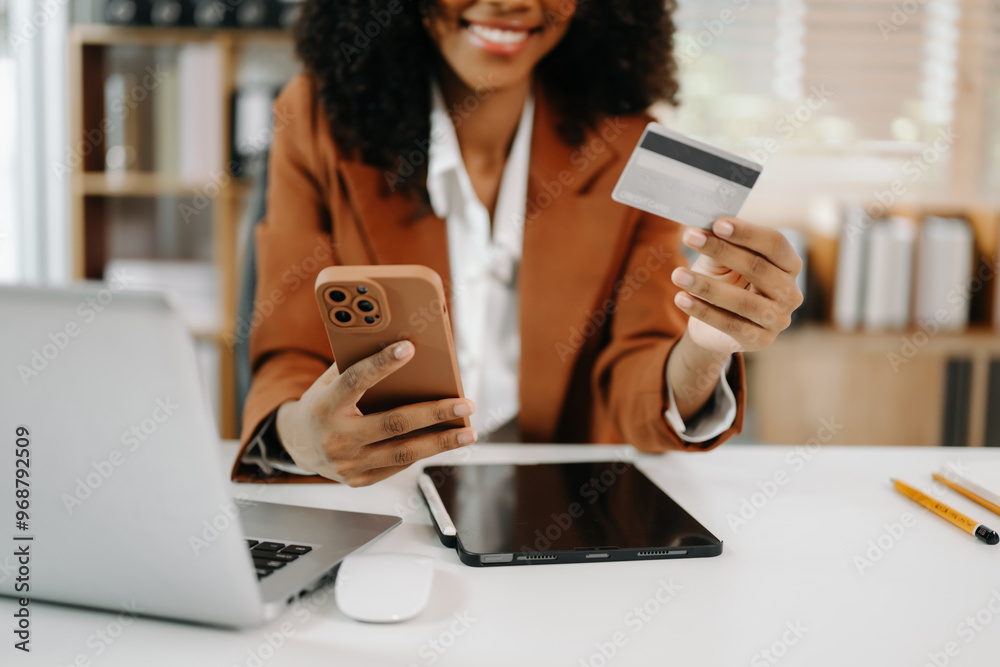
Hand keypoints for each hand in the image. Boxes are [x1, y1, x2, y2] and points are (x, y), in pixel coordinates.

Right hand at [275, 340, 477, 486]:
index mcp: (325, 406)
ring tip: (468, 432)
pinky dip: (423, 453)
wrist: (297, 446)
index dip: (381, 364)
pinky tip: (444, 442)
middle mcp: (336, 438)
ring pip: (403, 453)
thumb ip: (355, 365)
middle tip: (465, 404)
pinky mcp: (359, 480)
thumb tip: (397, 343)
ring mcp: (348, 463)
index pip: (355, 381)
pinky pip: (398, 466)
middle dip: (434, 413)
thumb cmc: (322, 404)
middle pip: (393, 423)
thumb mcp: (328, 382)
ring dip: (441, 442)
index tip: (409, 348)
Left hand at [671, 218, 802, 354]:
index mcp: (789, 265)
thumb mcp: (722, 260)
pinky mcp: (759, 340)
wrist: (713, 325)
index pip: (775, 244)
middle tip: (690, 237)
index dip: (747, 233)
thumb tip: (703, 226)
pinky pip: (729, 324)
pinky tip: (681, 298)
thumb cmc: (724, 282)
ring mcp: (778, 319)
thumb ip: (720, 242)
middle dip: (721, 250)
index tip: (717, 223)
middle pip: (757, 268)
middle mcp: (790, 293)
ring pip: (742, 300)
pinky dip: (702, 311)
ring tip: (677, 274)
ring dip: (706, 285)